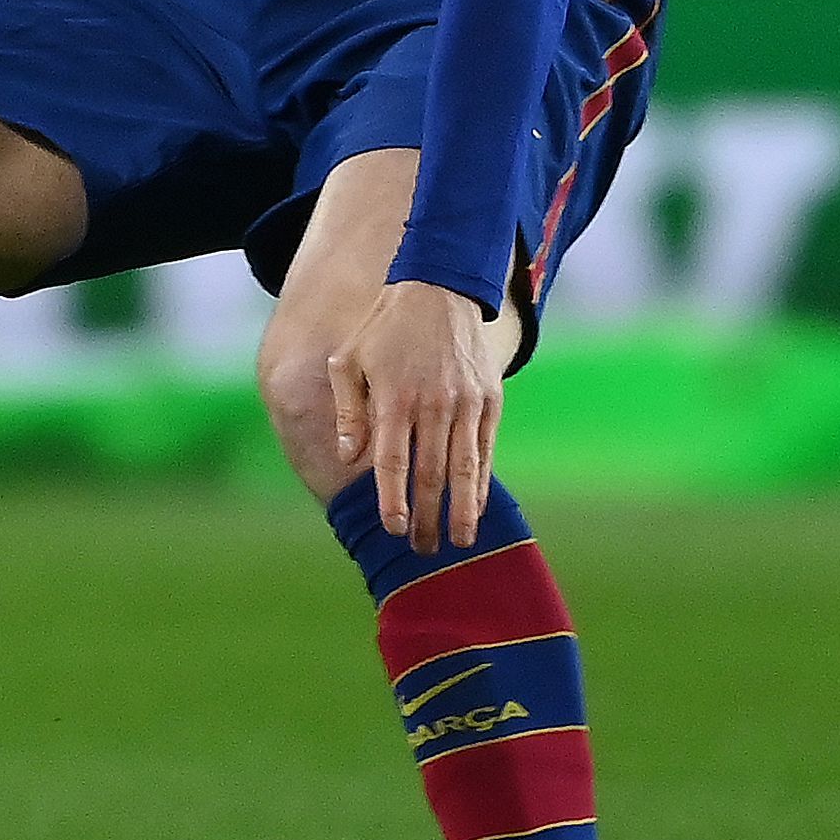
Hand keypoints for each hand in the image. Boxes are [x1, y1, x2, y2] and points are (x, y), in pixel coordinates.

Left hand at [327, 278, 506, 553]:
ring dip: (460, 509)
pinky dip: (482, 482)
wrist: (438, 289)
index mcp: (394, 397)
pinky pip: (486, 450)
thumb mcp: (350, 361)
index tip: (394, 529)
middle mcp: (432, 404)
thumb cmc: (384, 329)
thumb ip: (349, 410)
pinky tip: (476, 507)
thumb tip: (349, 457)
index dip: (393, 499)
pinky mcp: (490, 400)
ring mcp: (465, 403)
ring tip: (457, 543)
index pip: (392, 461)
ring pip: (464, 468)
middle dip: (426, 517)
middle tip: (422, 550)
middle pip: (430, 474)